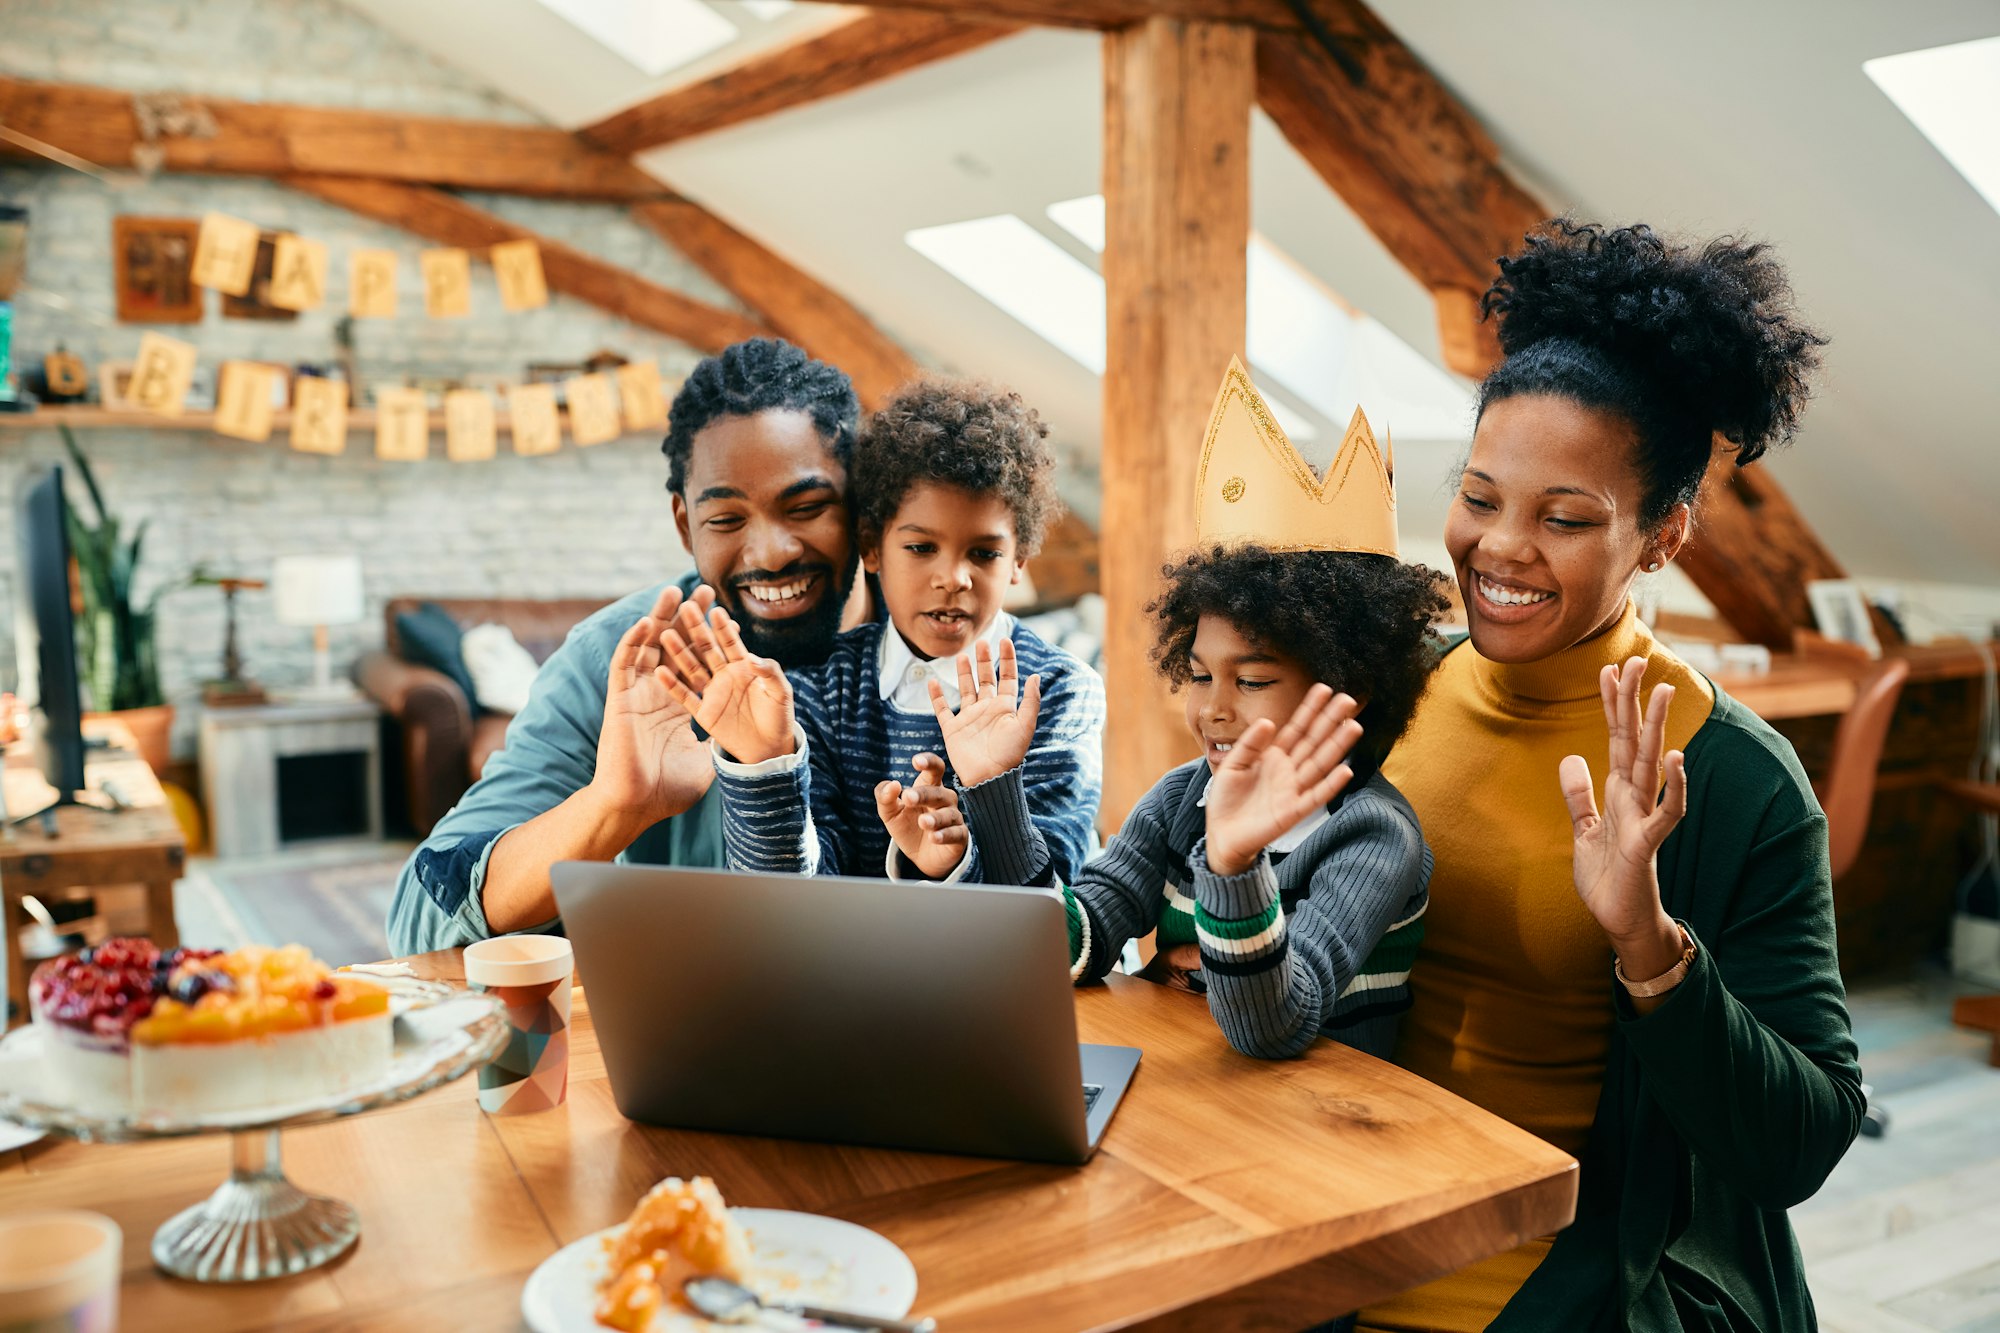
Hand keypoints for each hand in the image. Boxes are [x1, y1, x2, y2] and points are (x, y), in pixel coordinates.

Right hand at [590, 584, 717, 822]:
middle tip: (704, 592)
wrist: (638, 805)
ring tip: (673, 592)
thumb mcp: (706, 762)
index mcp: (681, 707)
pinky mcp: (621, 699)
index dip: (710, 641)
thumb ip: (720, 743)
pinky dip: (633, 642)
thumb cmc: (668, 791)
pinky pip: (626, 664)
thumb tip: (739, 736)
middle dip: (688, 619)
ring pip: (649, 647)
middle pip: (675, 647)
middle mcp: (659, 695)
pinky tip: (646, 621)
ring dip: (660, 619)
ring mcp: (639, 695)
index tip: (724, 617)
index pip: (697, 664)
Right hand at [654, 596, 795, 765]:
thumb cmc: (779, 718)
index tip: (716, 610)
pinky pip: (686, 697)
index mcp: (744, 667)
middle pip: (708, 648)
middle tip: (686, 606)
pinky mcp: (704, 712)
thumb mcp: (780, 694)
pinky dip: (673, 685)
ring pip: (692, 668)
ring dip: (680, 651)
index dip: (724, 628)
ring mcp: (713, 692)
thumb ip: (770, 673)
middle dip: (697, 628)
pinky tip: (660, 671)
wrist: (769, 749)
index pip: (731, 643)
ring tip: (666, 632)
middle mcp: (725, 676)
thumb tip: (753, 659)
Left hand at [875, 753, 967, 878]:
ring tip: (923, 822)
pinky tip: (934, 837)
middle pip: (939, 792)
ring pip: (949, 814)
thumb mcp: (890, 813)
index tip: (916, 762)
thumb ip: (885, 797)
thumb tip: (892, 785)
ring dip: (936, 818)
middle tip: (908, 798)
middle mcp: (945, 799)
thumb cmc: (908, 827)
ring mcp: (953, 818)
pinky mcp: (959, 836)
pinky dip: (946, 835)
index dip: (929, 762)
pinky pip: (956, 833)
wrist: (922, 857)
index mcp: (929, 787)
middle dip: (924, 794)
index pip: (935, 769)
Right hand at [928, 638, 1041, 787]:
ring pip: (965, 689)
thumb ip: (1031, 701)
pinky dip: (936, 696)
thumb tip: (1036, 675)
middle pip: (985, 678)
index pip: (1007, 677)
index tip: (1005, 640)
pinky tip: (932, 682)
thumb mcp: (1025, 725)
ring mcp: (969, 718)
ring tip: (962, 656)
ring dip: (964, 673)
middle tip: (981, 642)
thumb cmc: (1010, 755)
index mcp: (1005, 707)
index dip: (1007, 659)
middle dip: (984, 660)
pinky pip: (942, 709)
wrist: (990, 778)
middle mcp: (987, 709)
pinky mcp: (953, 729)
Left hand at [1204, 686, 1361, 876]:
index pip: (1296, 728)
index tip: (1324, 689)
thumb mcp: (1231, 764)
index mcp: (1273, 756)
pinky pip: (1316, 796)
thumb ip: (1249, 744)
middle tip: (1348, 700)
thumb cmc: (1226, 799)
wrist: (1222, 833)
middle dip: (1330, 721)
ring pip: (1320, 763)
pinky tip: (1346, 769)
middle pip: (1314, 741)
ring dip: (1337, 746)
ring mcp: (1293, 789)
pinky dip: (1331, 784)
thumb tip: (1268, 722)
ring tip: (1354, 726)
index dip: (1310, 709)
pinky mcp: (1293, 811)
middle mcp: (1288, 769)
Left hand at [1558, 656, 1688, 978]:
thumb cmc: (1607, 877)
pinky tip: (1677, 758)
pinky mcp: (1648, 843)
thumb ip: (1579, 795)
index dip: (1613, 705)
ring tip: (1664, 692)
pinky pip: (1667, 811)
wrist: (1618, 919)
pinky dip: (1674, 785)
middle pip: (1635, 740)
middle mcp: (1634, 798)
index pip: (1616, 738)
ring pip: (1653, 764)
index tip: (1610, 668)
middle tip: (1638, 660)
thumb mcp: (1584, 830)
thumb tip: (1572, 758)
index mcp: (1618, 792)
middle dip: (1635, 701)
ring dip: (1659, 729)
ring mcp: (1643, 817)